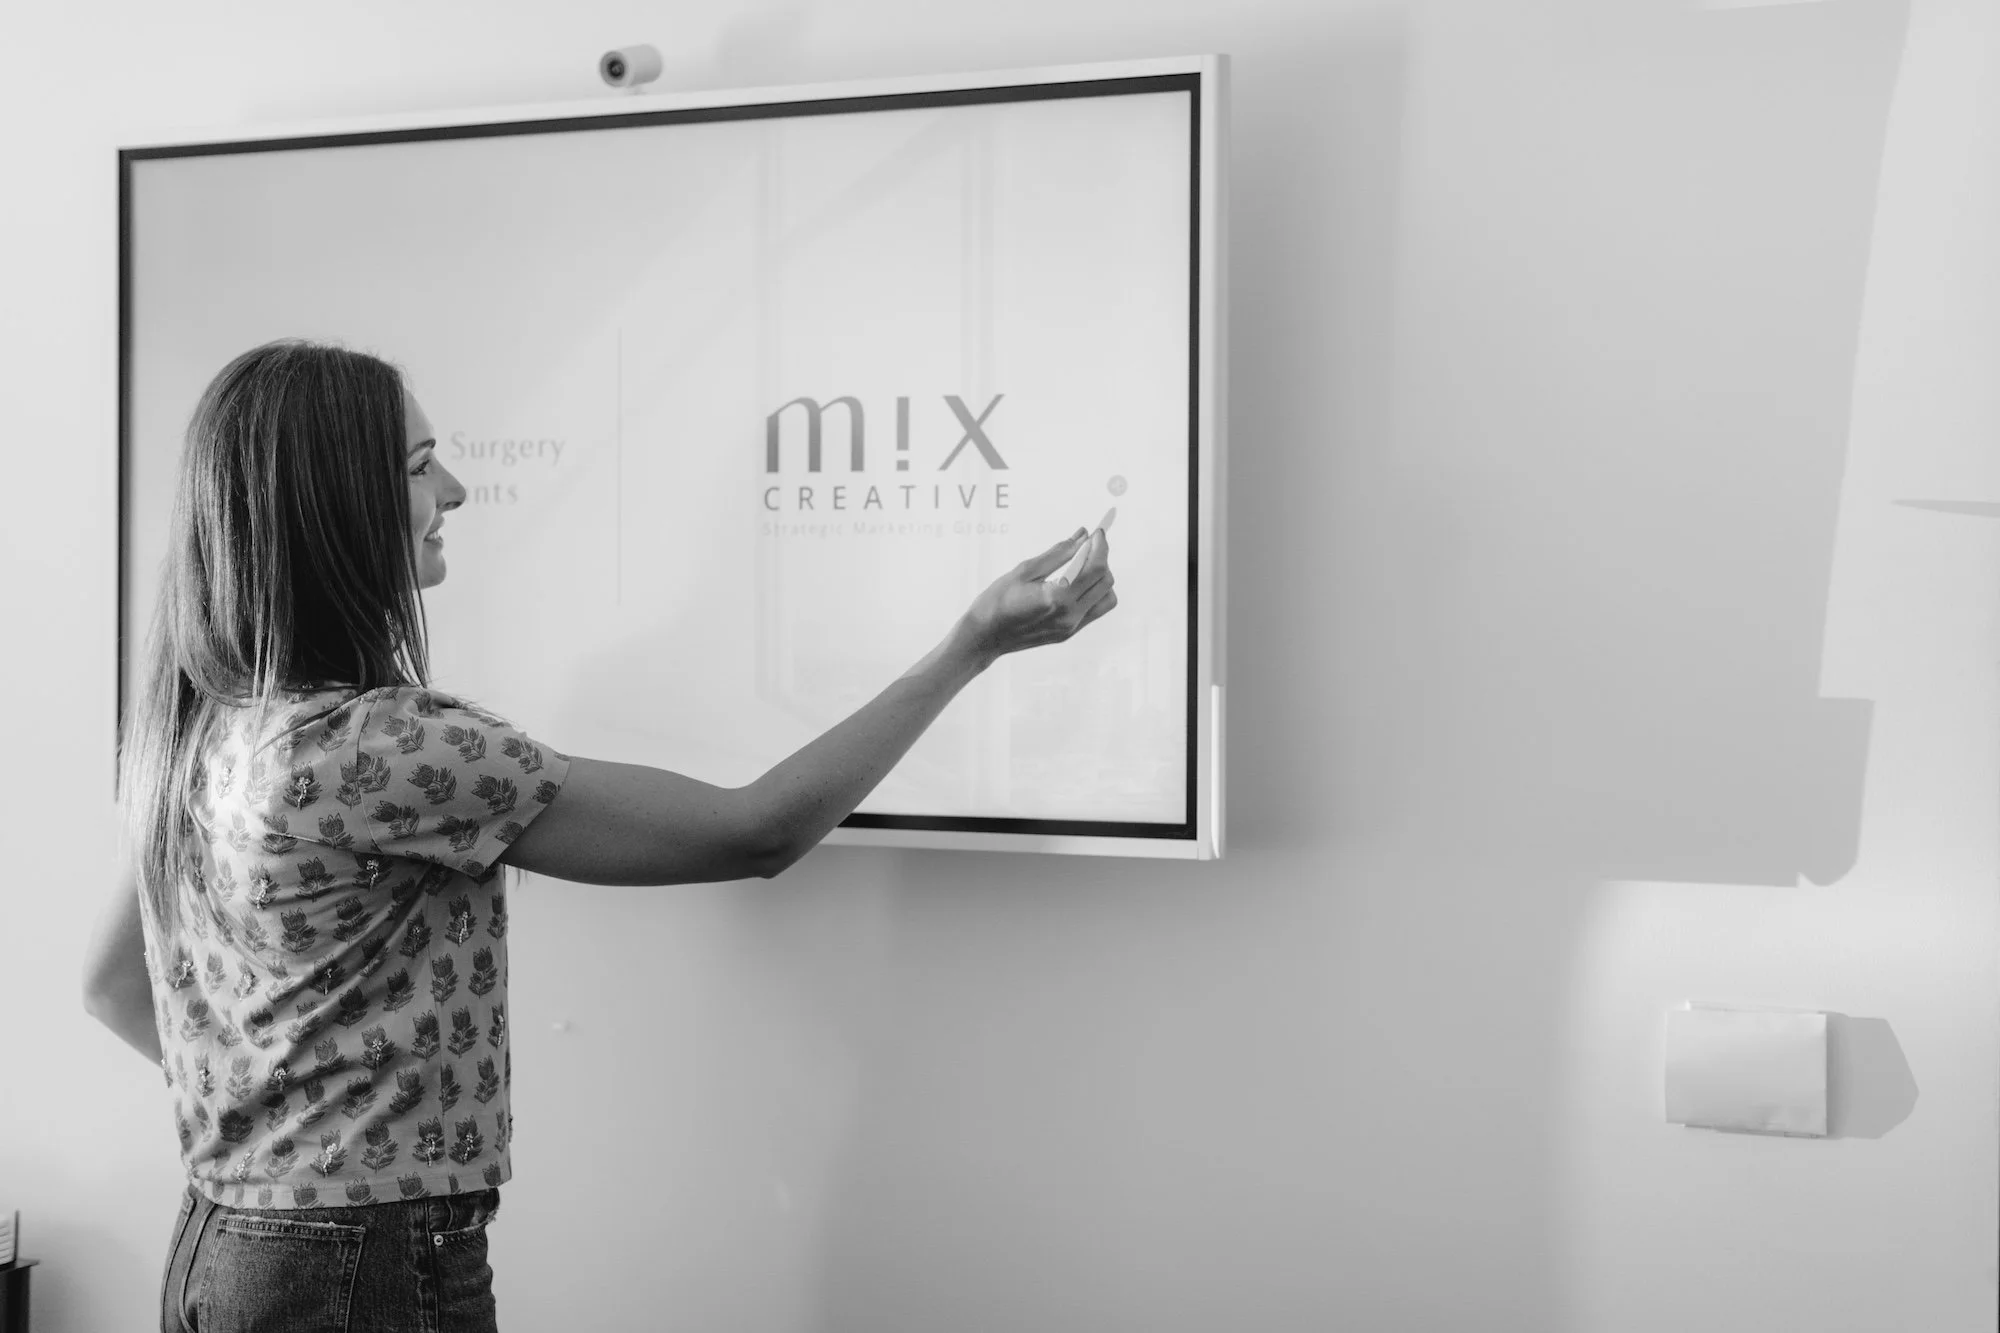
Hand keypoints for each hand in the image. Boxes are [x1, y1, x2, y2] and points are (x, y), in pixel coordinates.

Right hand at [955, 527, 1118, 663]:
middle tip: (1086, 545)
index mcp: (1058, 597)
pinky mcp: (1069, 633)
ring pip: (1107, 598)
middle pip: (1106, 581)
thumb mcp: (1024, 570)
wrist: (984, 637)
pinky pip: (1095, 610)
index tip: (1097, 531)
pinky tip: (1076, 583)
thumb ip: (1057, 553)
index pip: (1096, 568)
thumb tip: (1082, 535)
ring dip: (1100, 578)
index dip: (1101, 545)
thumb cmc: (996, 601)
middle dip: (1101, 558)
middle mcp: (1070, 615)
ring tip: (1081, 566)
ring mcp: (1071, 627)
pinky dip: (1094, 593)